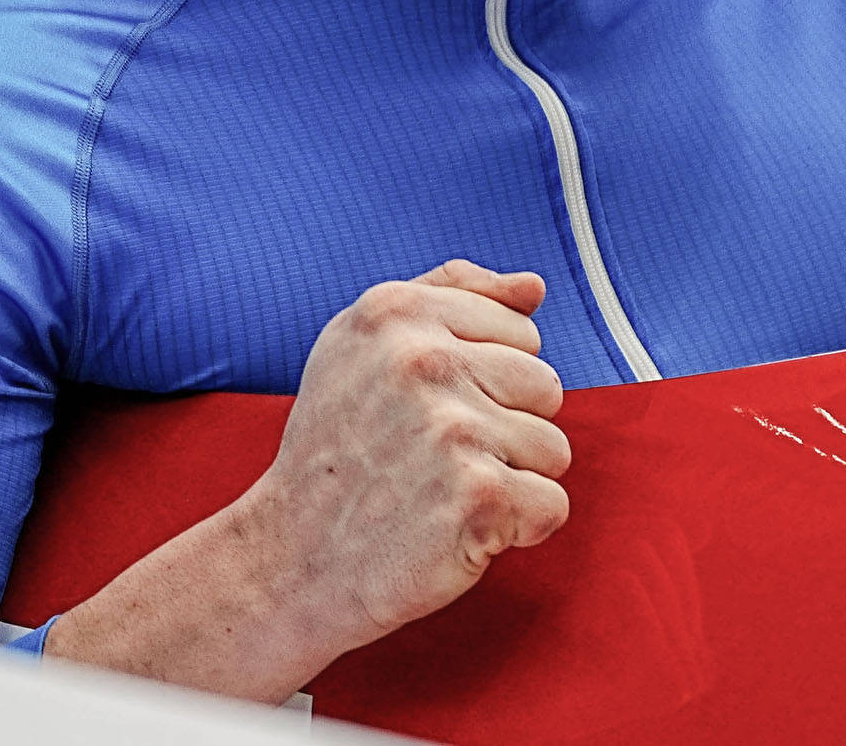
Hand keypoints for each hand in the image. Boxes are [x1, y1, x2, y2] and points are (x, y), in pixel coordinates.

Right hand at [47, 264, 570, 700]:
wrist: (292, 560)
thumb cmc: (338, 452)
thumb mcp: (364, 346)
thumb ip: (451, 296)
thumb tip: (534, 285)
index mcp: (397, 310)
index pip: (521, 331)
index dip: (486, 382)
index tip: (429, 412)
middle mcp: (423, 358)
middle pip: (545, 386)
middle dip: (505, 430)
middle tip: (434, 460)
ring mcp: (452, 426)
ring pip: (553, 447)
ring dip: (510, 481)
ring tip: (441, 493)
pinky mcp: (477, 495)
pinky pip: (550, 504)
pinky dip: (515, 530)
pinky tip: (456, 530)